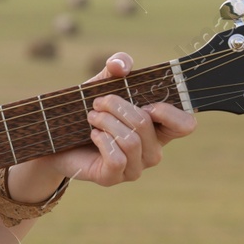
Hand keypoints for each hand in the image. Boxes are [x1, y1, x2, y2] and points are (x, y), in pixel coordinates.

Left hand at [15, 52, 196, 191]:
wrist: (58, 138)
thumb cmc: (89, 109)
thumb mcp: (103, 82)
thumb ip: (118, 65)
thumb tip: (120, 66)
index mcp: (159, 128)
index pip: (186, 125)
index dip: (169, 111)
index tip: (145, 101)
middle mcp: (152, 151)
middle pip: (146, 124)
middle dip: (117, 105)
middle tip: (98, 101)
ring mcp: (135, 167)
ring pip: (131, 141)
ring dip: (106, 121)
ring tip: (92, 116)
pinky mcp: (113, 178)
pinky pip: (117, 158)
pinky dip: (102, 140)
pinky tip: (92, 134)